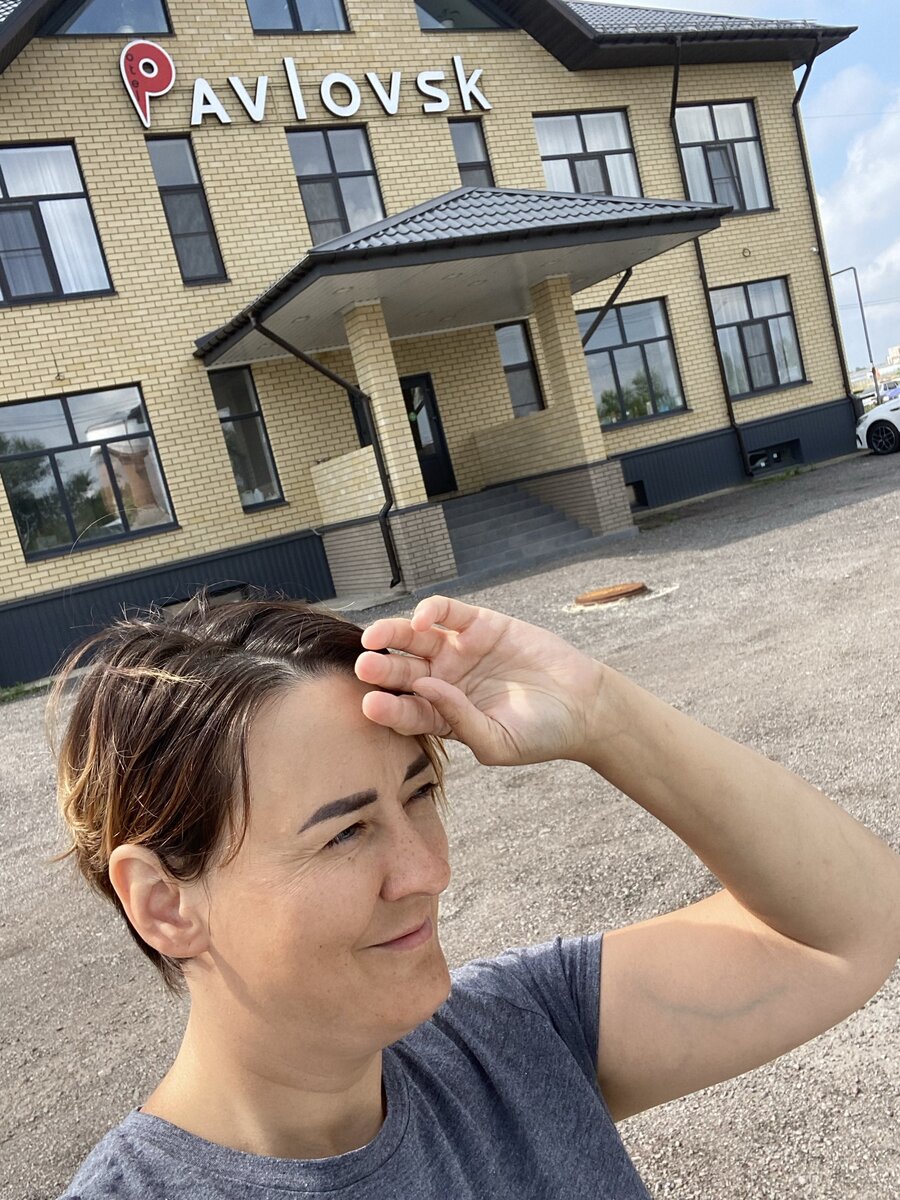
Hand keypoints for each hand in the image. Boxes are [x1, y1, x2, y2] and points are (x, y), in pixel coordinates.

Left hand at [355, 596, 603, 766]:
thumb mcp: (497, 742)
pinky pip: (447, 612)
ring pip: (415, 638)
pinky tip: (422, 620)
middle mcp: (444, 681)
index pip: (405, 710)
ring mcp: (460, 650)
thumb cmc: (541, 734)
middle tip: (364, 667)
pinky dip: (430, 611)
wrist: (584, 706)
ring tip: (375, 637)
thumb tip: (425, 688)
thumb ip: (459, 721)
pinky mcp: (479, 624)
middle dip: (381, 669)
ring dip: (392, 635)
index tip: (371, 705)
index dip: (387, 707)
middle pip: (402, 672)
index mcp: (442, 715)